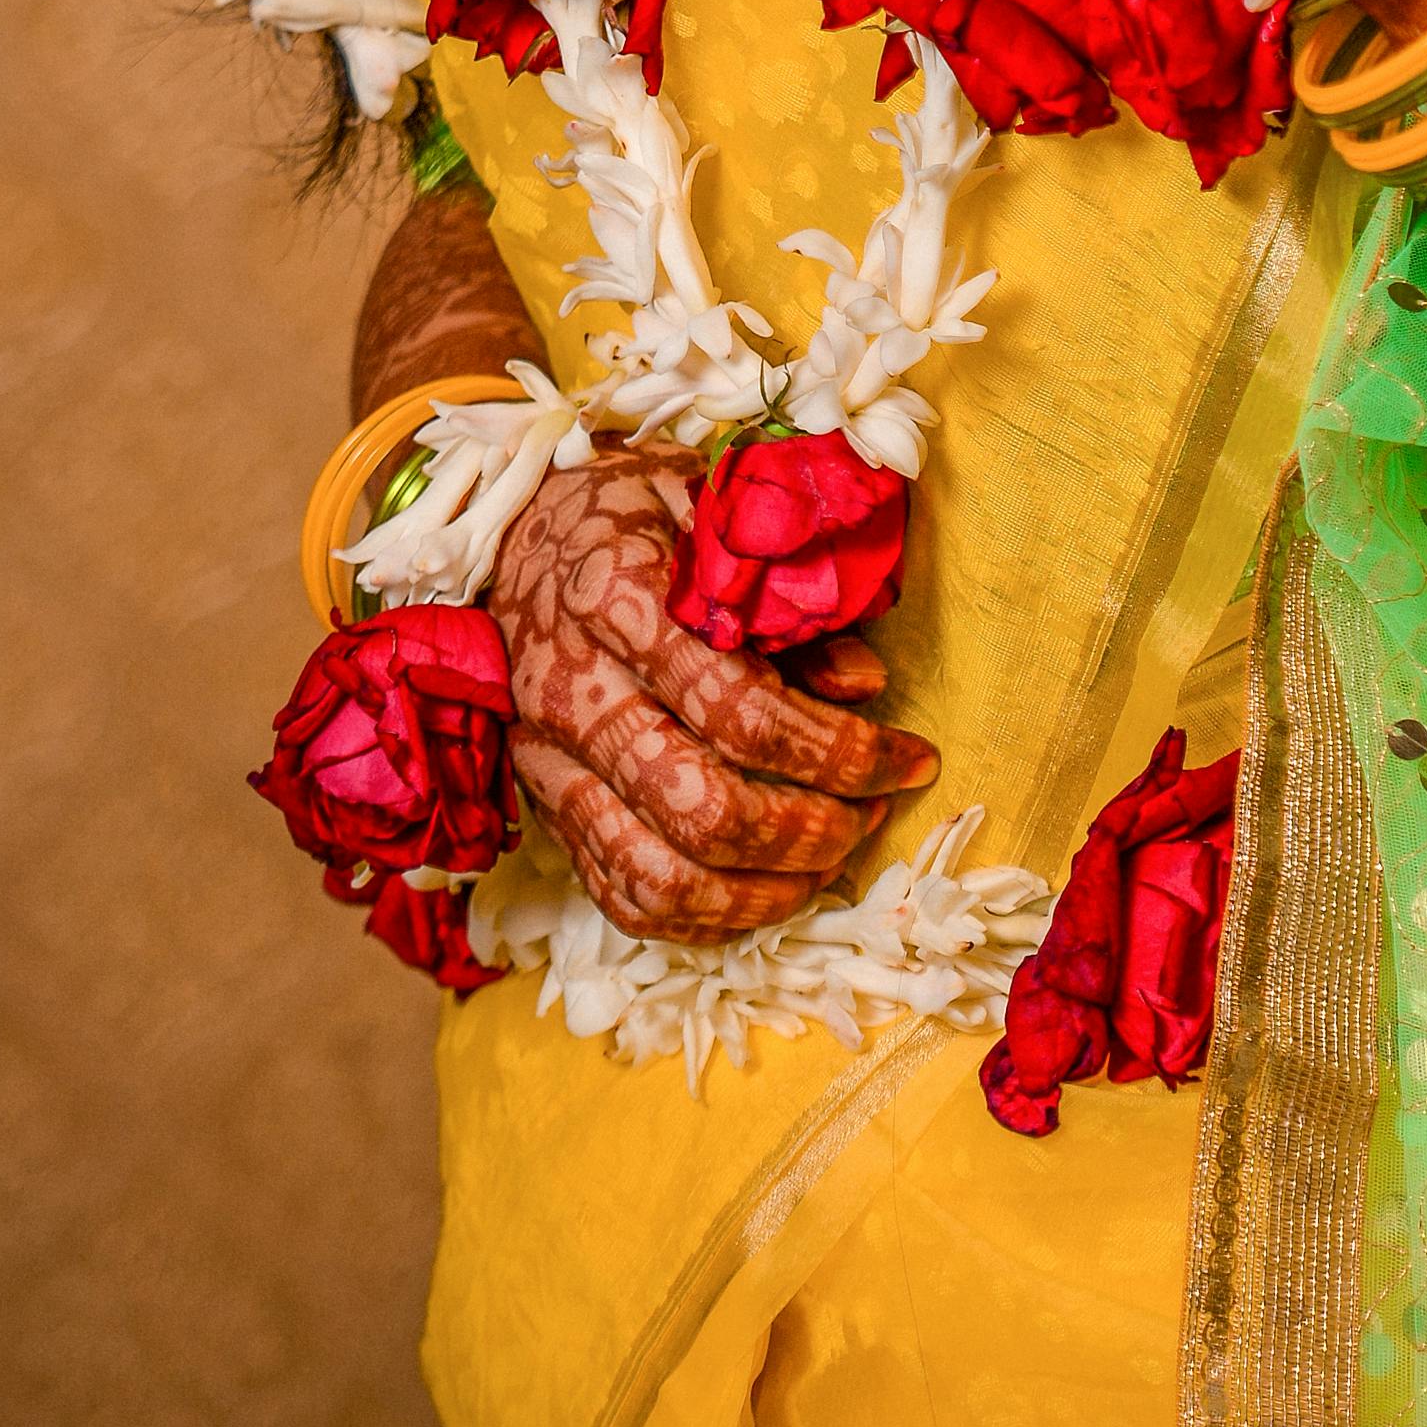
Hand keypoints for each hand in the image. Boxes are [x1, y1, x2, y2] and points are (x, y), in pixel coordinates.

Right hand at [491, 445, 935, 941]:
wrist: (514, 529)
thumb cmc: (633, 509)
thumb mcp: (717, 514)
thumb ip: (788, 598)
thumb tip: (866, 684)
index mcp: (616, 597)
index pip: (743, 709)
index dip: (841, 751)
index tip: (912, 757)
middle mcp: (572, 689)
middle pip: (702, 809)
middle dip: (809, 831)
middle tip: (873, 814)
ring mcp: (548, 757)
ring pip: (659, 874)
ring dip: (763, 891)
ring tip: (831, 860)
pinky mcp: (543, 801)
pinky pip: (619, 894)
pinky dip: (703, 917)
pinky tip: (766, 893)